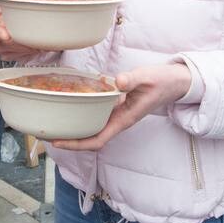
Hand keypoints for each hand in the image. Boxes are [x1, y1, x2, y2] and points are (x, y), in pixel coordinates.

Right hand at [0, 0, 48, 60]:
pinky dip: (26, 53)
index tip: (7, 35)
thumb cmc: (15, 3)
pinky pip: (16, 58)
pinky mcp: (11, 55)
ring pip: (7, 53)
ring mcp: (1, 47)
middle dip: (14, 43)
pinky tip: (34, 46)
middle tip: (29, 39)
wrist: (28, 13)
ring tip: (35, 42)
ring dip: (22, 49)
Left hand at [52, 63, 192, 151]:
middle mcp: (118, 120)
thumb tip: (116, 82)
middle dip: (70, 139)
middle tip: (46, 132)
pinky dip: (84, 112)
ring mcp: (118, 114)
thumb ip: (132, 79)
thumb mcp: (147, 77)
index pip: (98, 140)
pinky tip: (72, 102)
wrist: (177, 82)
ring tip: (54, 121)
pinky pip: (98, 113)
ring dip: (75, 127)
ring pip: (93, 126)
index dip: (77, 145)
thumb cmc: (163, 81)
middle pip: (91, 137)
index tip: (58, 143)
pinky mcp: (118, 105)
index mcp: (124, 119)